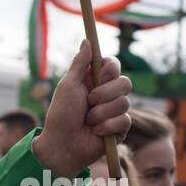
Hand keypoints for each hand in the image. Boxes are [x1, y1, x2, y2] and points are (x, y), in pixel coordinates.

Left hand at [32, 40, 131, 178]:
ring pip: (124, 103)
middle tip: (88, 102)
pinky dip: (106, 127)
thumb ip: (79, 64)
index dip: (109, 70)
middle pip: (125, 83)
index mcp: (95, 81)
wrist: (61, 145)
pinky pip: (124, 121)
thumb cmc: (60, 115)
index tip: (99, 77)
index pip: (114, 65)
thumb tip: (87, 40)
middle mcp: (107, 94)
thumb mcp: (68, 86)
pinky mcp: (120, 128)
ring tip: (88, 121)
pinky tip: (95, 132)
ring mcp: (115, 111)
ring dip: (101, 113)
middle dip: (104, 94)